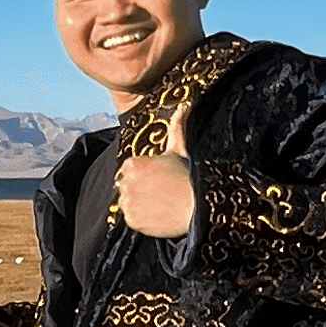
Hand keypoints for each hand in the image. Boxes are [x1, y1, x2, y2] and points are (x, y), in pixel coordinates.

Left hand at [114, 101, 195, 243]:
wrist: (199, 206)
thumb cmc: (190, 175)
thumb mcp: (181, 149)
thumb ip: (176, 127)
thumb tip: (183, 106)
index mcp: (133, 164)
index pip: (129, 170)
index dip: (144, 175)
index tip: (158, 179)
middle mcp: (126, 182)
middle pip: (126, 186)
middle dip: (139, 189)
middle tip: (161, 192)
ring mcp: (128, 202)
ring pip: (128, 203)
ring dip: (140, 204)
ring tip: (160, 204)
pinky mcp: (132, 220)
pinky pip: (132, 220)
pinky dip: (142, 219)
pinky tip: (158, 214)